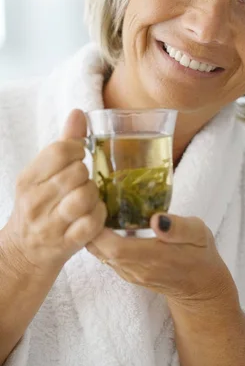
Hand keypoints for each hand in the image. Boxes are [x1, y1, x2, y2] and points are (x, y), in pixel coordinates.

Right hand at [4, 109, 106, 272]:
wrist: (24, 253)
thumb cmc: (39, 205)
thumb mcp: (43, 174)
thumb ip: (64, 143)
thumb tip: (78, 113)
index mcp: (28, 179)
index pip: (60, 150)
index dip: (78, 149)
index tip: (79, 156)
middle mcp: (35, 201)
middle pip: (77, 172)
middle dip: (87, 174)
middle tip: (83, 180)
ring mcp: (50, 225)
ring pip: (86, 196)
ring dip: (94, 194)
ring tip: (89, 196)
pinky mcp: (66, 244)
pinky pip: (93, 222)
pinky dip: (99, 215)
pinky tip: (94, 213)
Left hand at [86, 214, 237, 308]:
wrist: (201, 287)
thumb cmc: (200, 253)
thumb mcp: (198, 234)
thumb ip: (178, 227)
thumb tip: (155, 218)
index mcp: (152, 258)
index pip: (113, 246)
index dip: (99, 226)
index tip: (98, 202)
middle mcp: (135, 270)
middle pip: (98, 249)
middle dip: (89, 225)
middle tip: (92, 198)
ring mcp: (129, 274)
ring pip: (98, 253)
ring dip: (92, 232)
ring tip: (97, 206)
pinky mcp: (127, 274)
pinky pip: (106, 256)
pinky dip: (100, 239)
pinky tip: (106, 221)